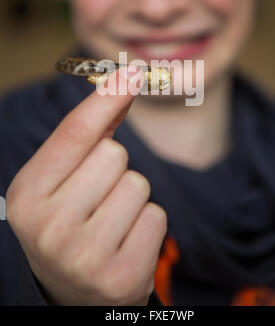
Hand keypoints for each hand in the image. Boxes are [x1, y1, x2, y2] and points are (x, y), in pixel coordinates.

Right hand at [6, 67, 166, 305]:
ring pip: (138, 185)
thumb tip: (126, 82)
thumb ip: (87, 133)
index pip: (75, 132)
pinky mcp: (122, 278)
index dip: (107, 98)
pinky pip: (156, 217)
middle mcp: (49, 227)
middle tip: (96, 199)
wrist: (72, 290)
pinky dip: (146, 224)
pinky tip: (124, 245)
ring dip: (131, 199)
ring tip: (109, 224)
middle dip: (113, 169)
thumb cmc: (68, 220)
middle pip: (114, 154)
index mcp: (26, 194)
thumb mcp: (59, 179)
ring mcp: (84, 257)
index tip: (134, 74)